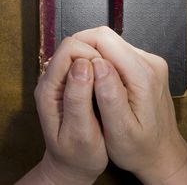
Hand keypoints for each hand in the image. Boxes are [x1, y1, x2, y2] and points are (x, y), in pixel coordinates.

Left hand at [34, 37, 107, 184]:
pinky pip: (85, 62)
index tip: (107, 71)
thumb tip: (82, 65)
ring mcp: (60, 80)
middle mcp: (51, 80)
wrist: (72, 165)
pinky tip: (106, 84)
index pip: (69, 50)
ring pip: (80, 52)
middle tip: (111, 77)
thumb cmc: (79, 155)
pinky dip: (98, 68)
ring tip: (110, 81)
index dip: (91, 54)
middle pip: (74, 46)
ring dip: (98, 61)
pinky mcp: (69, 82)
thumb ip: (78, 99)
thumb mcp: (81, 133)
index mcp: (49, 89)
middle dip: (96, 55)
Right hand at [73, 27, 184, 182]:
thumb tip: (97, 64)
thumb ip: (109, 96)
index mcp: (143, 74)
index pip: (104, 40)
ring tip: (79, 77)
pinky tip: (95, 80)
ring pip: (112, 44)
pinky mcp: (147, 66)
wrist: (163, 154)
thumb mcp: (120, 131)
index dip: (80, 44)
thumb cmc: (140, 148)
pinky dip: (103, 61)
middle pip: (108, 38)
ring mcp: (150, 62)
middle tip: (68, 70)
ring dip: (93, 54)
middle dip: (84, 48)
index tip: (65, 62)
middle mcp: (150, 62)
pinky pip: (119, 54)